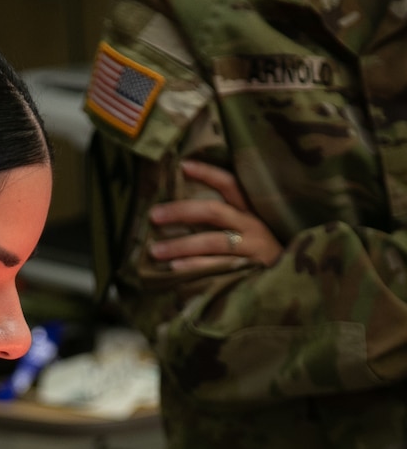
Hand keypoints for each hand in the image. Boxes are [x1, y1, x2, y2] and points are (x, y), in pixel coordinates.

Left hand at [148, 159, 281, 271]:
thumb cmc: (267, 255)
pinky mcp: (248, 272)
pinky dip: (194, 267)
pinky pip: (216, 268)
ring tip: (155, 250)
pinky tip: (174, 268)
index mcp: (253, 212)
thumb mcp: (255, 230)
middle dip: (181, 212)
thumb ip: (230, 219)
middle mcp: (253, 227)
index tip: (183, 166)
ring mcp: (251, 250)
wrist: (296, 282)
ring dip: (180, 245)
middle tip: (154, 215)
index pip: (231, 184)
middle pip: (213, 212)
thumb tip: (191, 211)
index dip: (208, 173)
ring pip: (212, 242)